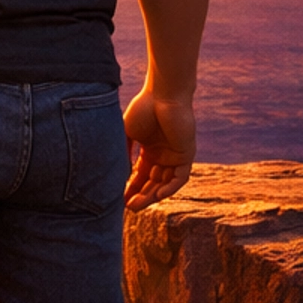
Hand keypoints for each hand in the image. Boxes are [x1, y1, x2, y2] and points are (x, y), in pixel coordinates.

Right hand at [123, 88, 194, 207]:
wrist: (162, 95)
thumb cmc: (143, 109)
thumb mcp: (127, 134)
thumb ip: (123, 154)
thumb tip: (116, 176)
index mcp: (149, 150)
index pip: (140, 175)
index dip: (130, 188)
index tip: (119, 199)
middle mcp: (163, 155)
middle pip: (152, 182)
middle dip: (140, 195)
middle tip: (127, 207)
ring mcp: (175, 156)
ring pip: (165, 183)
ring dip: (152, 195)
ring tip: (137, 204)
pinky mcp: (186, 154)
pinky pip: (180, 177)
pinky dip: (169, 187)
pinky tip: (157, 195)